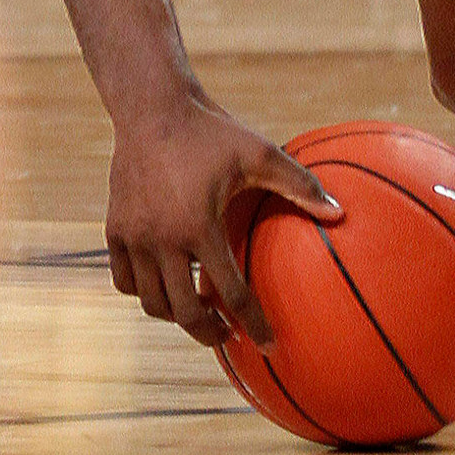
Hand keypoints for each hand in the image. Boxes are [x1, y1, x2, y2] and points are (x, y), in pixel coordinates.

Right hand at [104, 92, 340, 348]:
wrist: (151, 109)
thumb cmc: (211, 132)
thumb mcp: (259, 152)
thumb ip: (300, 184)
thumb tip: (341, 213)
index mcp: (199, 227)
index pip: (231, 295)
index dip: (254, 326)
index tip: (269, 345)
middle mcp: (162, 239)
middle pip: (184, 312)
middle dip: (209, 333)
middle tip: (228, 333)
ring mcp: (133, 237)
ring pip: (151, 302)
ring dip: (176, 315)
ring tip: (198, 310)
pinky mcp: (113, 230)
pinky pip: (124, 281)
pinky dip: (144, 292)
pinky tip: (165, 284)